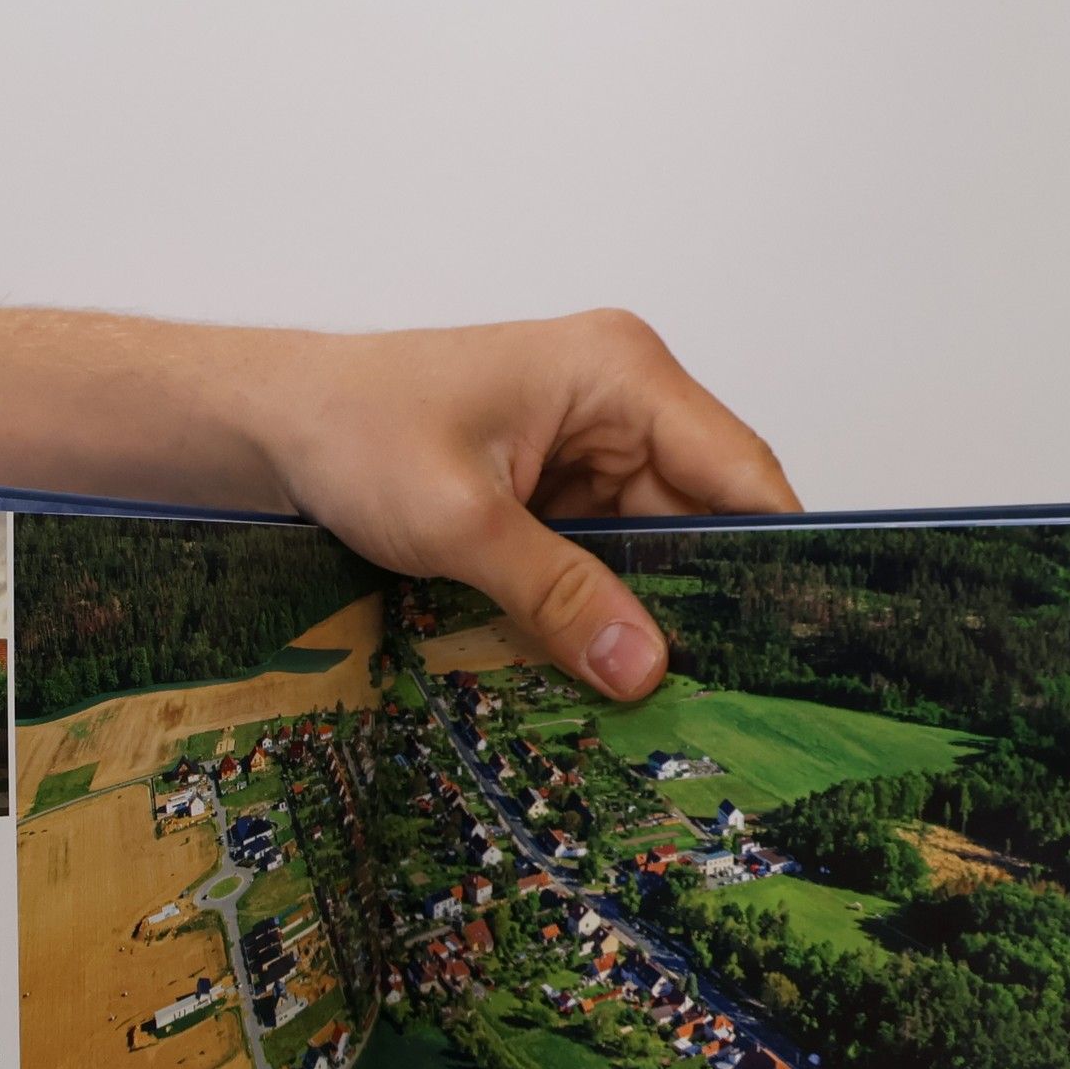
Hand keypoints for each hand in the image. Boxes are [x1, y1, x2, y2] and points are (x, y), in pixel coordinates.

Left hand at [259, 310, 799, 699]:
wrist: (272, 428)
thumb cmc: (351, 430)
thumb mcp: (460, 519)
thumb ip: (557, 595)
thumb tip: (642, 668)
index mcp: (619, 373)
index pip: (738, 468)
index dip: (776, 551)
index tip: (797, 637)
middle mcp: (619, 406)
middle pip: (703, 518)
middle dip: (705, 602)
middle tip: (723, 695)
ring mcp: (588, 453)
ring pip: (655, 551)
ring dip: (650, 616)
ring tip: (663, 696)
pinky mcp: (555, 497)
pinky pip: (606, 563)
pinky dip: (605, 611)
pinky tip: (606, 666)